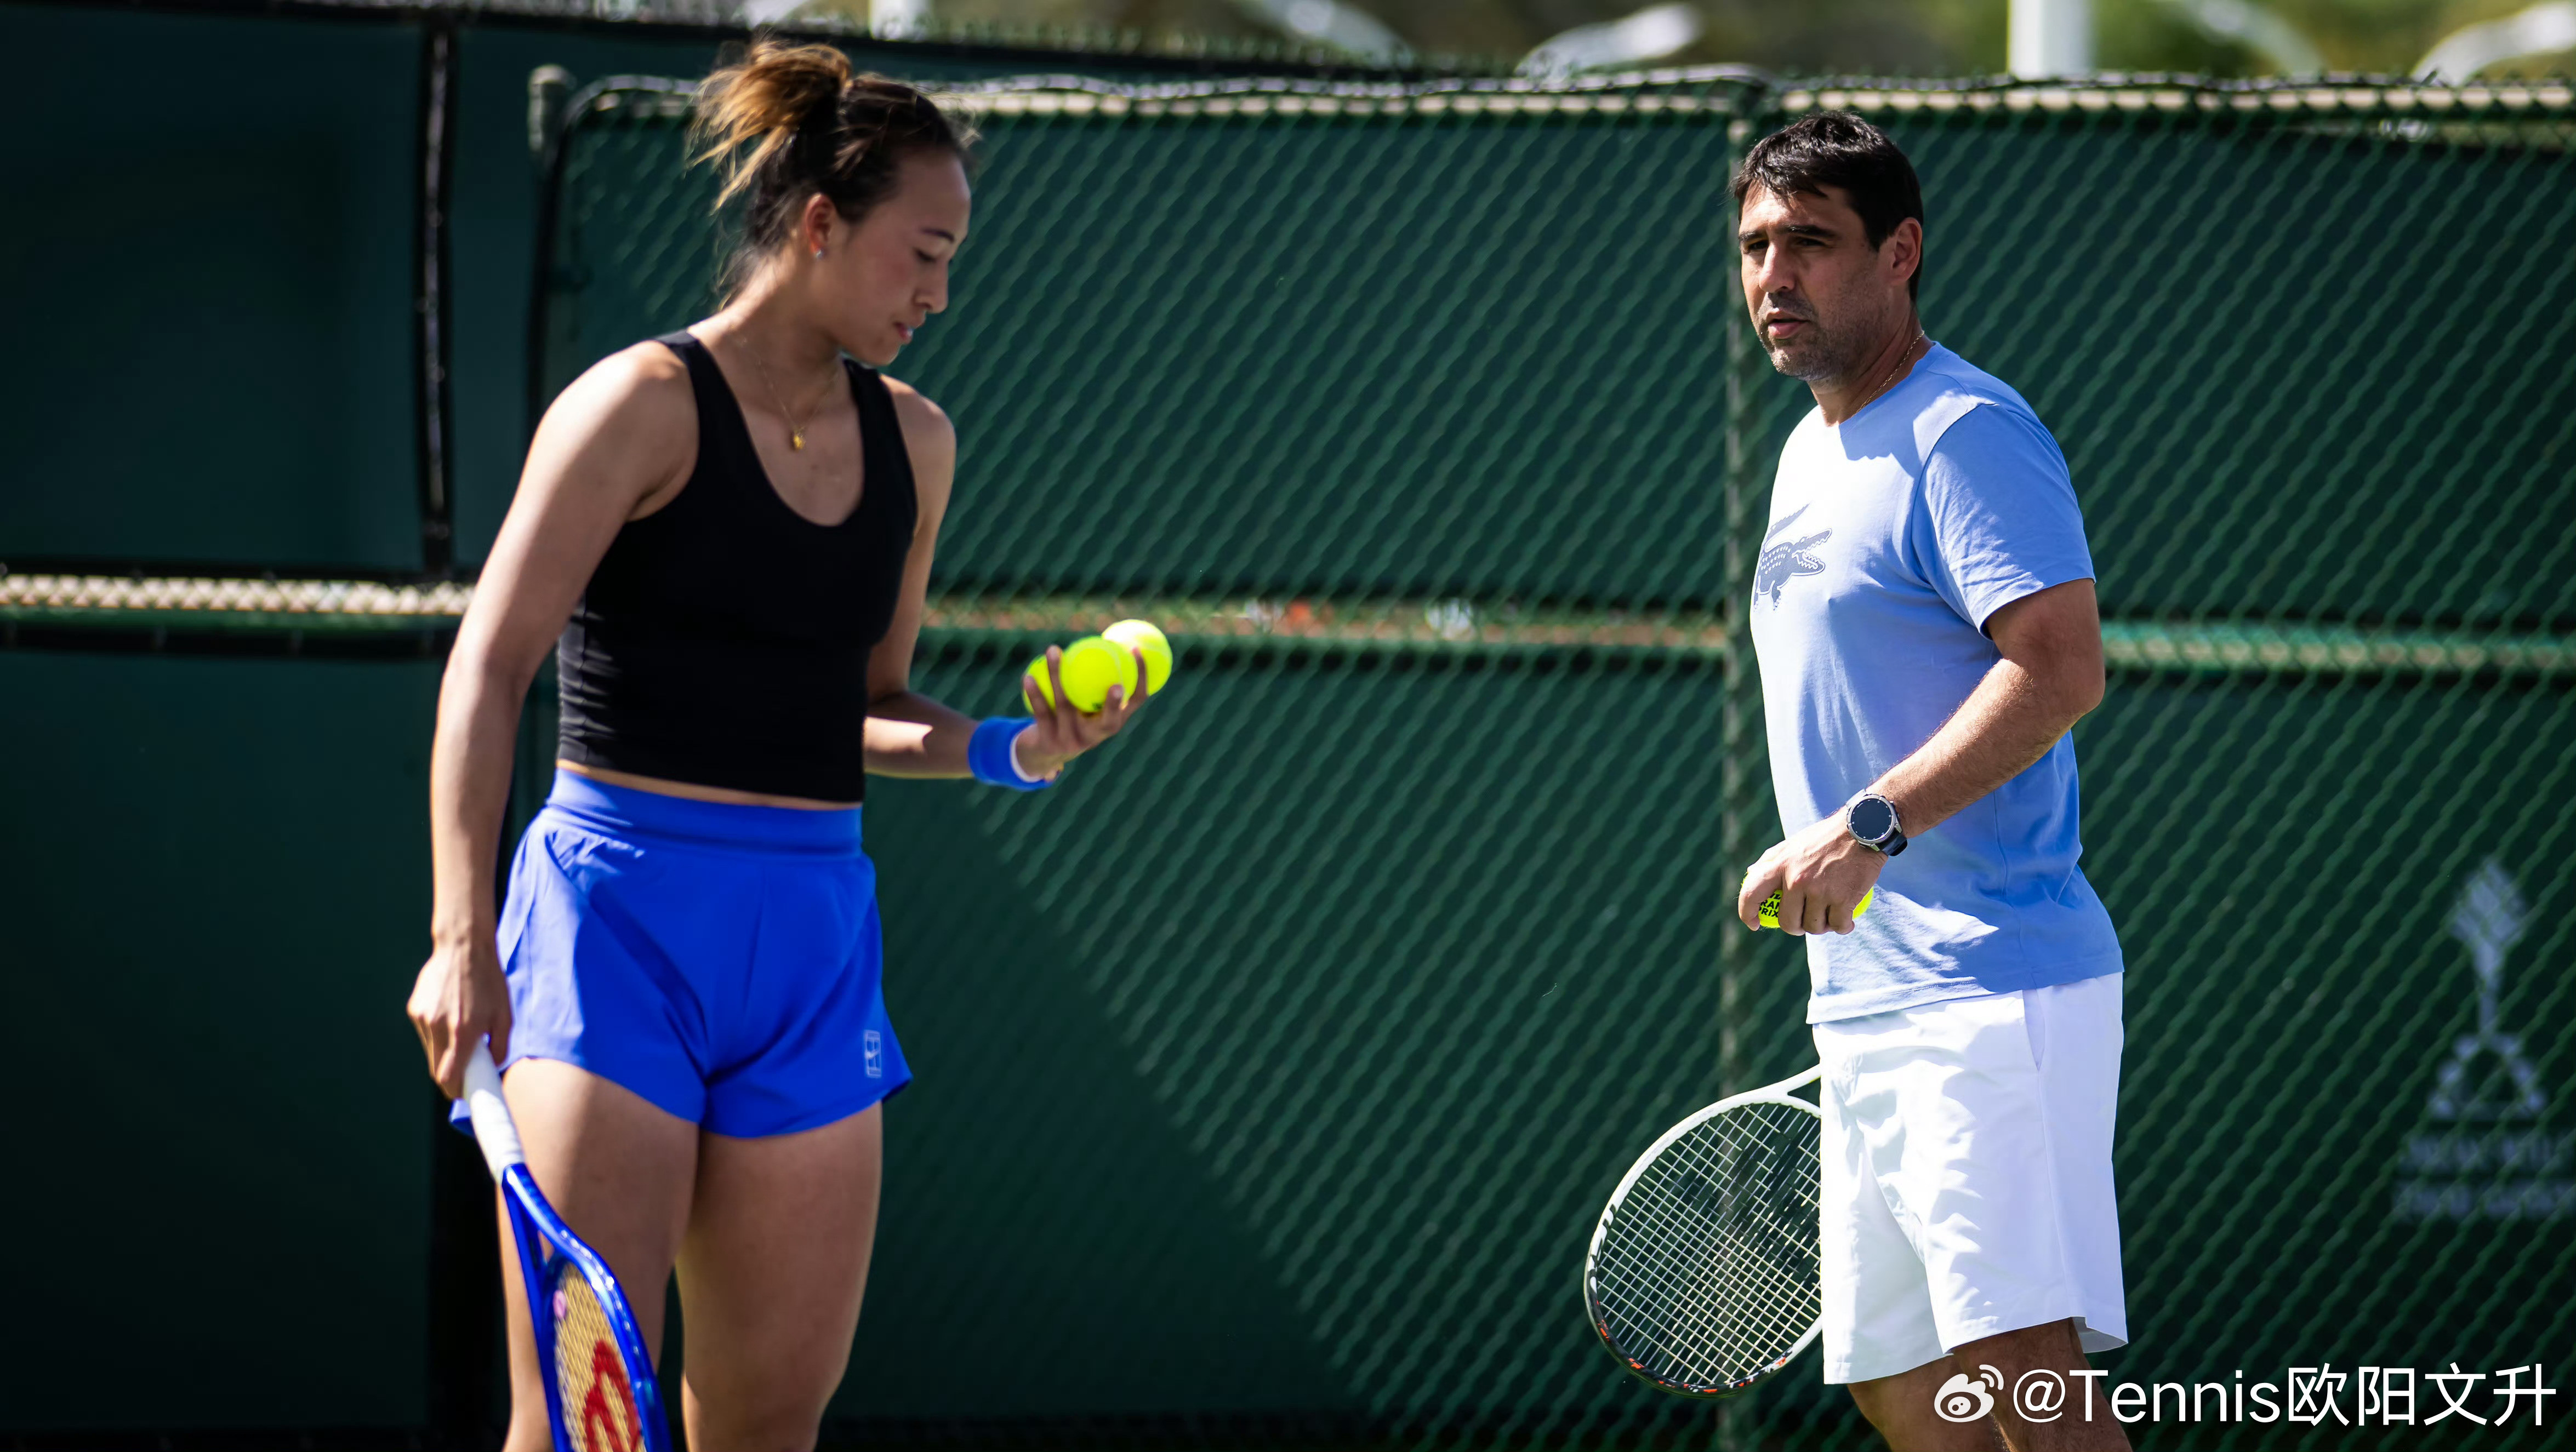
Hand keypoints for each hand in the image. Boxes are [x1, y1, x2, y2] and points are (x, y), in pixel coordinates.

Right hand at [406, 933, 510, 1096]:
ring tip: (461, 1036)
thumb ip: (500, 1046)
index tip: (463, 1093)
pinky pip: (425, 1033)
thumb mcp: (505, 1015)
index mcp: (462, 1032)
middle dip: (449, 1077)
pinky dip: (437, 1035)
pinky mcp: (414, 1009)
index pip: (448, 1077)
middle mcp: (438, 1027)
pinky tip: (451, 1017)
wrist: (463, 947)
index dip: (454, 1090)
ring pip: (430, 1051)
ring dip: (444, 1053)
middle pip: (436, 1069)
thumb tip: (493, 1067)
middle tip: (465, 1074)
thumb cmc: (489, 981)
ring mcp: (422, 1018)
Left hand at [1016, 642, 1153, 777]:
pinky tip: (1029, 676)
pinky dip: (1035, 693)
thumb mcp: (1087, 704)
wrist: (1043, 752)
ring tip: (1052, 649)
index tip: (1136, 649)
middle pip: (1109, 719)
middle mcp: (1096, 736)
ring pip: (1065, 705)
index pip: (1135, 700)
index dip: (1141, 676)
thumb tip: (1104, 638)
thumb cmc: (1071, 717)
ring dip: (1057, 675)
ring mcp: (1073, 741)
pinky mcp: (1050, 743)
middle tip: (1114, 682)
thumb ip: (1096, 680)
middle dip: (1113, 703)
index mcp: (1113, 722)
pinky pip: (1042, 713)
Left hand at [1736, 810, 1887, 935]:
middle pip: (1788, 922)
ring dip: (1822, 927)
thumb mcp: (1793, 843)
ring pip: (1814, 927)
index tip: (1754, 923)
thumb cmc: (1825, 838)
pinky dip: (1843, 927)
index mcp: (1781, 864)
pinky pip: (1838, 926)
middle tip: (1805, 921)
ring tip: (1829, 915)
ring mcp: (1820, 891)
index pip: (1751, 893)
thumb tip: (1750, 874)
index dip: (1747, 913)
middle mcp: (1797, 879)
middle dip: (1796, 927)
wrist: (1862, 828)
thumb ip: (1772, 859)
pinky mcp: (1844, 899)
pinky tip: (1847, 921)